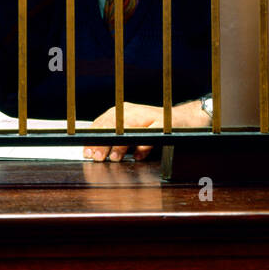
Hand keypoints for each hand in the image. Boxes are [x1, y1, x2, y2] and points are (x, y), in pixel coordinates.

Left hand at [84, 99, 210, 161]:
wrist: (183, 119)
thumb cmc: (154, 126)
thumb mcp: (133, 131)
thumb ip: (117, 140)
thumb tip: (97, 153)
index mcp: (122, 111)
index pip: (103, 122)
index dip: (93, 137)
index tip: (86, 151)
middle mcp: (133, 111)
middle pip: (113, 125)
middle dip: (103, 142)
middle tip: (96, 157)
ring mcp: (148, 116)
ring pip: (129, 128)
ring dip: (120, 145)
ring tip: (114, 158)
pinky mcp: (162, 123)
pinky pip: (151, 134)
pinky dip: (144, 146)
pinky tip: (138, 156)